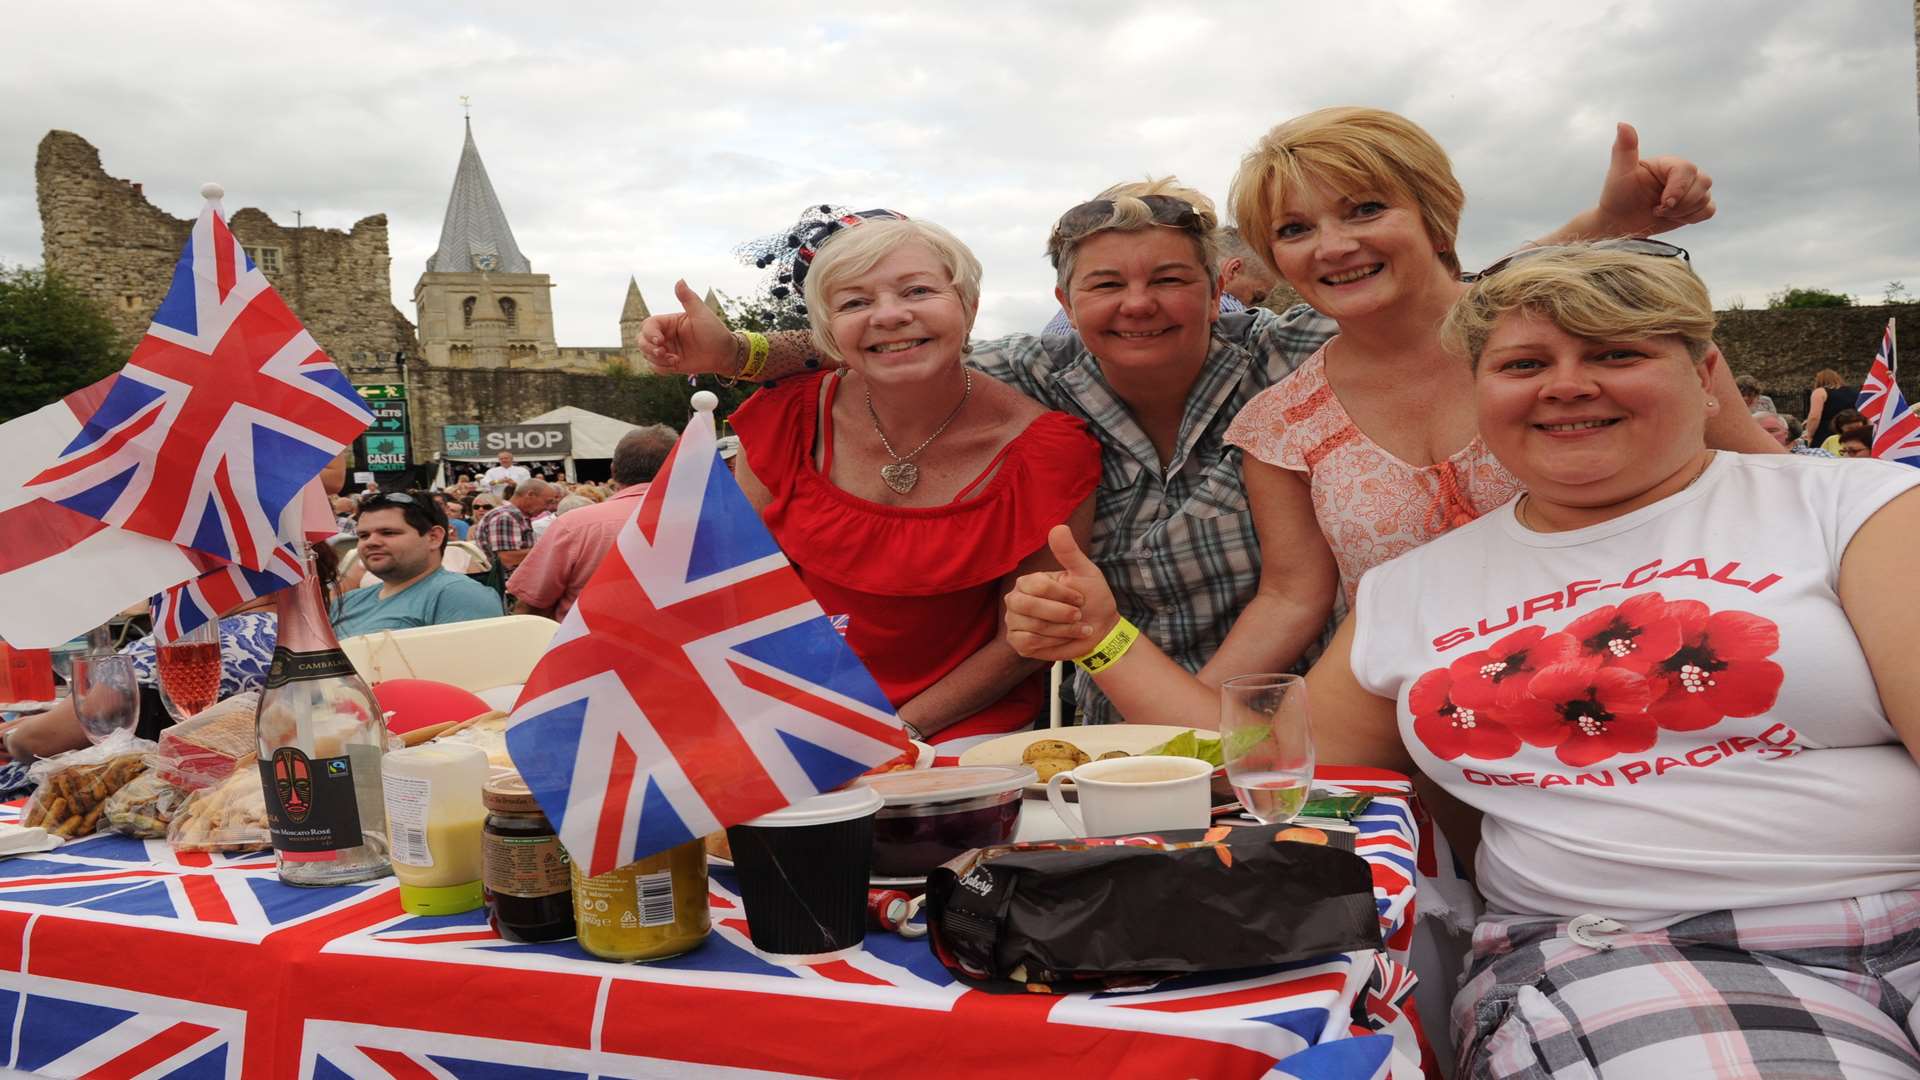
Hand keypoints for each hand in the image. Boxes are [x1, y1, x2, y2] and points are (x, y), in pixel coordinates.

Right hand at [638, 280, 738, 374]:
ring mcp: (667, 350)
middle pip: (641, 340)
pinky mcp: (670, 364)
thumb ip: (688, 299)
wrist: (725, 355)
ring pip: (647, 355)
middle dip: (648, 348)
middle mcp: (665, 335)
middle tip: (663, 353)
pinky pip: (656, 367)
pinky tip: (676, 365)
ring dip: (656, 359)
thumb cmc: (715, 332)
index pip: (649, 325)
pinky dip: (662, 368)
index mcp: (669, 322)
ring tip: (674, 360)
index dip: (649, 333)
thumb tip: (679, 280)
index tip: (660, 340)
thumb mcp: (701, 314)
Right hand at [1004, 525, 1117, 661]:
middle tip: (1078, 615)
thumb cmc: (1092, 600)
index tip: (1081, 600)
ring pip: (1033, 626)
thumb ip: (1070, 552)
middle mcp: (1016, 600)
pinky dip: (1053, 642)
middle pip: (1028, 605)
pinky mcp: (1018, 643)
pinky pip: (1029, 642)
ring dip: (1062, 629)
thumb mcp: (1085, 573)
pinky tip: (1064, 639)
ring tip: (1077, 628)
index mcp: (1028, 581)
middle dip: (1059, 613)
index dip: (1063, 594)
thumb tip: (1058, 527)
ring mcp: (1014, 622)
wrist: (1098, 631)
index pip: (1038, 585)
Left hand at [1592, 122, 1715, 236]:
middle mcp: (1683, 173)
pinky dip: (1692, 217)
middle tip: (1658, 209)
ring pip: (1706, 198)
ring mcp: (1690, 189)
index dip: (1679, 188)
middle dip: (1682, 203)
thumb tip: (1622, 124)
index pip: (1687, 169)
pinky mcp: (1694, 205)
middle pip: (1704, 182)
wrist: (1620, 221)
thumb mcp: (1619, 172)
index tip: (1662, 203)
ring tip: (1661, 212)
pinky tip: (1673, 217)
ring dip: (1684, 212)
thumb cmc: (1618, 196)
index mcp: (1668, 163)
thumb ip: (1624, 148)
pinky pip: (1709, 210)